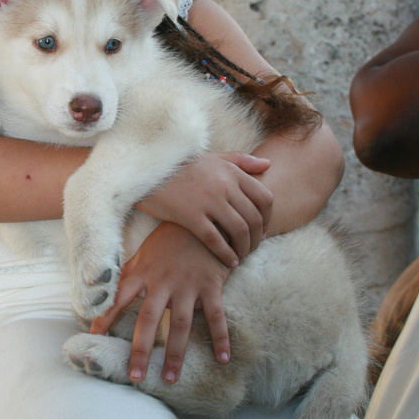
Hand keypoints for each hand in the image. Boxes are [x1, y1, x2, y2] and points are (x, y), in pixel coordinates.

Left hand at [90, 222, 231, 383]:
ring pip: (180, 324)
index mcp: (143, 273)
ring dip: (176, 353)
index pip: (119, 298)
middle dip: (141, 349)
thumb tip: (102, 289)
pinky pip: (216, 316)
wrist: (204, 221)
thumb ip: (127, 273)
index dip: (105, 316)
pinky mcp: (210, 286)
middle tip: (135, 376)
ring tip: (170, 378)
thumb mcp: (144, 252)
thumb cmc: (169, 239)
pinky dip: (221, 338)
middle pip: (149, 320)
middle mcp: (163, 282)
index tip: (93, 335)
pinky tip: (222, 359)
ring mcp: (188, 285)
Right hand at [139, 152, 272, 266]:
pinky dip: (226, 254)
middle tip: (253, 248)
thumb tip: (268, 163)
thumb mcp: (213, 157)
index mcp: (232, 172)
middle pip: (255, 218)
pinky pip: (216, 240)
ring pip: (239, 231)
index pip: (265, 198)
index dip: (269, 218)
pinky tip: (229, 261)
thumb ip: (241, 160)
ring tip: (241, 256)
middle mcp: (224, 186)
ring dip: (245, 248)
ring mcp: (208, 201)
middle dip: (258, 238)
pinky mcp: (190, 215)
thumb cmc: (181, 165)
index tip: (263, 230)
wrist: (148, 169)